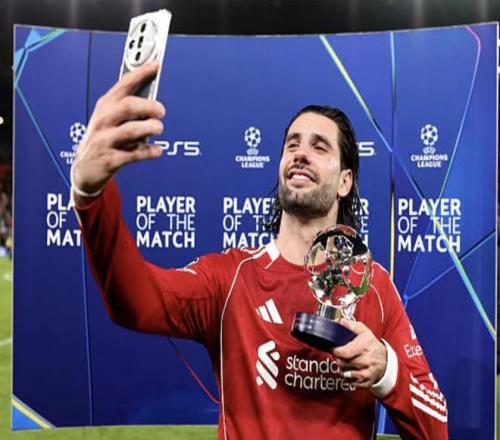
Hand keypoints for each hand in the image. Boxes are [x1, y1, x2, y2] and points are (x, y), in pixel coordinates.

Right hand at [72, 62, 165, 195]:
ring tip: (158, 128)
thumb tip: (154, 99)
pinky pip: (133, 154)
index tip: (156, 66)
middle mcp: (104, 121)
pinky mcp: (110, 159)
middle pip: (128, 106)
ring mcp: (105, 140)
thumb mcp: (110, 120)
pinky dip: (149, 151)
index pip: (124, 85)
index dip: (140, 74)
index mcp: (105, 107)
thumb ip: (128, 109)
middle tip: (161, 111)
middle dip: (148, 106)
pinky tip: (158, 150)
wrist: (85, 170)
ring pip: (130, 130)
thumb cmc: (103, 140)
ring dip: (149, 127)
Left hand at [332, 318, 386, 387]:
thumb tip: (342, 322)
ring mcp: (368, 372)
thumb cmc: (372, 345)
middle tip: (340, 355)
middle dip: (338, 359)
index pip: (344, 352)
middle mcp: (367, 360)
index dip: (336, 351)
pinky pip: (350, 382)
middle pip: (342, 363)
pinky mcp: (367, 382)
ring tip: (345, 362)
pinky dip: (348, 377)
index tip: (334, 348)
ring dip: (342, 368)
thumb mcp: (364, 332)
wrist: (385, 361)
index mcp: (365, 346)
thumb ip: (352, 326)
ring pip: (345, 373)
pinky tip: (350, 370)